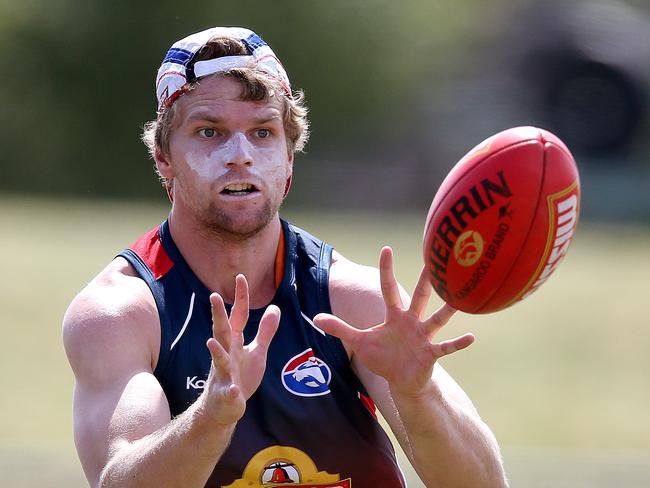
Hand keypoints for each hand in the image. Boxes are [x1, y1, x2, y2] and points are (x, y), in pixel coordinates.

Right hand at [203, 274, 279, 424]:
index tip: (240, 277)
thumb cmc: (240, 376)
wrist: (223, 407)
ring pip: (219, 360)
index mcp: (235, 342)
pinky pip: (228, 392)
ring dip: (215, 351)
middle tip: (212, 296)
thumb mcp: (257, 352)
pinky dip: (231, 391)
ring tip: (210, 343)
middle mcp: (226, 354)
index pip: (238, 316)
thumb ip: (265, 331)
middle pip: (222, 332)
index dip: (240, 298)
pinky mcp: (226, 394)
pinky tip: (234, 390)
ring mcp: (224, 374)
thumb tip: (275, 308)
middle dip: (218, 315)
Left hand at [314, 247, 473, 397]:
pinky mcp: (431, 354)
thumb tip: (315, 318)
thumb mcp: (359, 341)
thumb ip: (339, 328)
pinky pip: (446, 347)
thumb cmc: (382, 358)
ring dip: (448, 309)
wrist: (401, 382)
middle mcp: (411, 321)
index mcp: (394, 316)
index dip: (386, 270)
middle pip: (419, 296)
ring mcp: (423, 336)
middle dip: (426, 279)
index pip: (388, 288)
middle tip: (437, 259)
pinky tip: (471, 336)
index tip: (386, 248)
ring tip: (461, 298)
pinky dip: (458, 343)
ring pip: (437, 319)